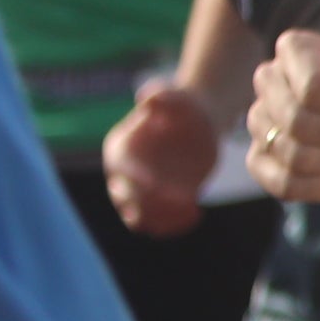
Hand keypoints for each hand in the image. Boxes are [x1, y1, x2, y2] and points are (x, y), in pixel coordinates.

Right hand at [104, 81, 221, 235]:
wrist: (199, 123)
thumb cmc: (182, 106)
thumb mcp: (173, 95)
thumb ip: (159, 95)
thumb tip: (146, 98)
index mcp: (120, 148)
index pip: (120, 170)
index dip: (135, 180)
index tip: (157, 184)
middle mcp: (124, 174)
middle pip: (125, 199)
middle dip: (148, 203)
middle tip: (179, 198)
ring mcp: (140, 192)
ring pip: (139, 218)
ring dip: (161, 219)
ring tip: (189, 208)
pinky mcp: (160, 203)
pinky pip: (159, 223)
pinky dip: (173, 225)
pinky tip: (196, 213)